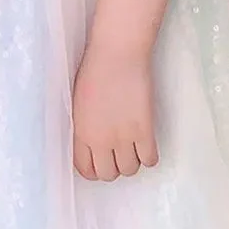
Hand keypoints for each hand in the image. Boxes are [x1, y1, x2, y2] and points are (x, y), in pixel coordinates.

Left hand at [72, 41, 158, 180]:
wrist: (117, 54)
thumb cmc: (95, 69)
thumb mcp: (78, 102)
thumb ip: (82, 126)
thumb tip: (88, 141)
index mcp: (81, 132)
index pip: (85, 168)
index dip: (93, 169)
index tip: (99, 162)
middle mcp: (101, 140)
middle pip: (108, 174)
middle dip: (113, 167)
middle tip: (117, 154)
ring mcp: (124, 137)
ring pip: (130, 170)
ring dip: (131, 161)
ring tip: (132, 148)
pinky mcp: (145, 130)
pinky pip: (150, 160)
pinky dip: (149, 156)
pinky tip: (146, 144)